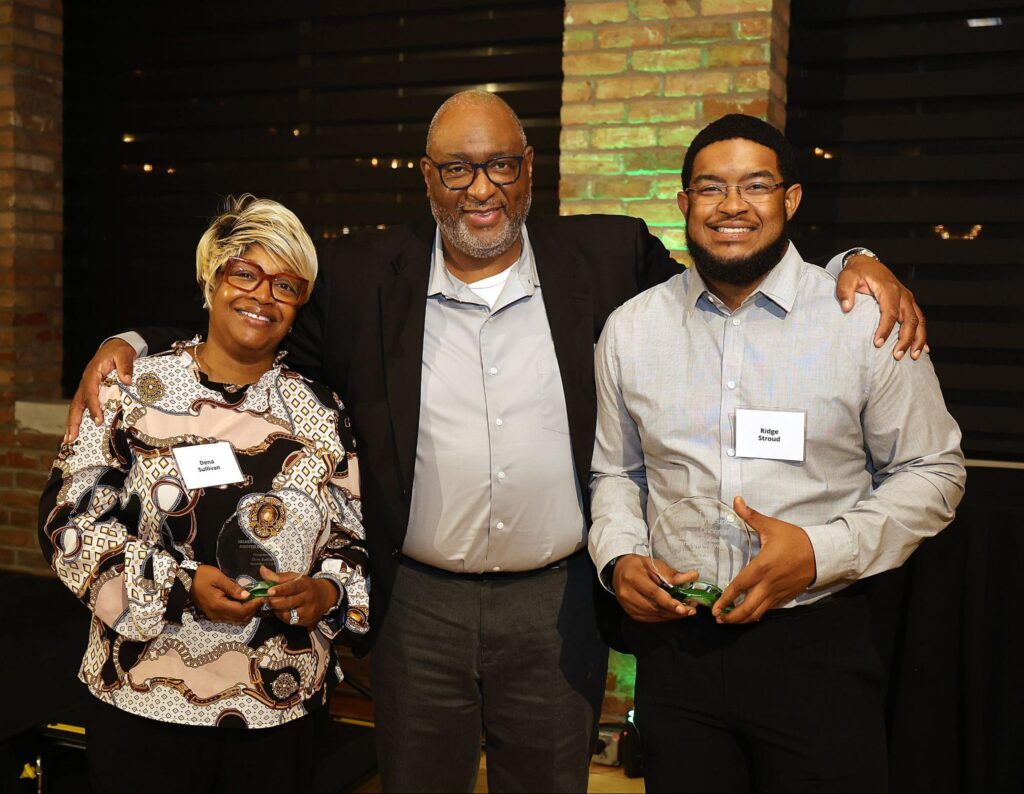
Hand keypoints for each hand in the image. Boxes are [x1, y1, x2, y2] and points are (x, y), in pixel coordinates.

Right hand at [66, 338, 137, 441]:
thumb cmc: (119, 351)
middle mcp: (86, 382)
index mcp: (93, 374)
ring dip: (72, 423)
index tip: (98, 420)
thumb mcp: (124, 354)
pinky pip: (83, 406)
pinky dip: (79, 418)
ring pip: (77, 407)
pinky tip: (78, 431)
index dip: (93, 407)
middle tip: (71, 437)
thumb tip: (127, 380)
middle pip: (77, 403)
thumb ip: (125, 366)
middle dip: (73, 421)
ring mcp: (86, 387)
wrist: (116, 346)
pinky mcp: (90, 391)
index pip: (91, 393)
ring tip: (69, 439)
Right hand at [190, 565, 262, 623]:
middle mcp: (216, 614)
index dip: (253, 606)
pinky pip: (230, 618)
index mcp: (218, 605)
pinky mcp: (213, 614)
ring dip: (247, 612)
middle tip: (260, 599)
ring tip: (254, 600)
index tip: (262, 597)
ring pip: (236, 620)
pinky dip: (240, 613)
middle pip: (240, 618)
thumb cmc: (202, 576)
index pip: (241, 611)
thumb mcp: (219, 578)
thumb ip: (233, 588)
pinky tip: (244, 603)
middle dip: (252, 610)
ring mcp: (214, 616)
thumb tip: (247, 595)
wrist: (185, 580)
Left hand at [261, 566, 338, 627]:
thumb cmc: (305, 585)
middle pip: (288, 602)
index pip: (292, 587)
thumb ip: (277, 576)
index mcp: (305, 584)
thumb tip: (262, 570)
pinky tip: (282, 611)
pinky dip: (282, 617)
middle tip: (266, 599)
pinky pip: (290, 621)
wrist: (324, 596)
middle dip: (274, 601)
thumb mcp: (294, 577)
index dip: (280, 589)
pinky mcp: (306, 621)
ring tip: (274, 605)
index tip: (269, 591)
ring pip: (287, 614)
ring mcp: (308, 611)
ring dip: (277, 610)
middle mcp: (308, 598)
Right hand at [611, 554, 698, 622]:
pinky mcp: (630, 613)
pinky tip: (673, 613)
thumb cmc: (638, 565)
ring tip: (686, 611)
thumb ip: (672, 574)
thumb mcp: (654, 564)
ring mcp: (627, 605)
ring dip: (671, 615)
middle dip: (674, 610)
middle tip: (690, 610)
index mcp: (632, 577)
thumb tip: (693, 576)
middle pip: (654, 606)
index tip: (683, 607)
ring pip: (653, 614)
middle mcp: (627, 593)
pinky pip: (650, 618)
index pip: (653, 593)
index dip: (669, 602)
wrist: (619, 571)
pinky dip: (663, 617)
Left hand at [713, 497, 815, 624]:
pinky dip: (756, 614)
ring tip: (729, 621)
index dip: (725, 599)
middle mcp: (768, 584)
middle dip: (731, 617)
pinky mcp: (785, 597)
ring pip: (758, 613)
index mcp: (762, 567)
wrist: (822, 554)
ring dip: (742, 619)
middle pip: (747, 608)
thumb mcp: (771, 526)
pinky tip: (748, 614)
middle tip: (718, 619)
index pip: (739, 586)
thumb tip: (736, 499)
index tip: (714, 608)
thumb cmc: (794, 539)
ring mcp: (777, 593)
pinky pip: (768, 610)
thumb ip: (751, 515)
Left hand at [836, 254, 927, 359]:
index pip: (890, 312)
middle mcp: (902, 294)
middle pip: (909, 320)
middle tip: (896, 356)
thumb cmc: (857, 272)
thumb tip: (846, 307)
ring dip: (917, 339)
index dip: (885, 329)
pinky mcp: (909, 302)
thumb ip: (845, 291)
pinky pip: (920, 319)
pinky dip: (922, 334)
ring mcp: (908, 299)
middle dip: (905, 339)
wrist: (867, 263)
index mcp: (888, 289)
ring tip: (913, 356)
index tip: (877, 344)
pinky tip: (923, 348)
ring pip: (919, 321)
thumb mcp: (846, 278)